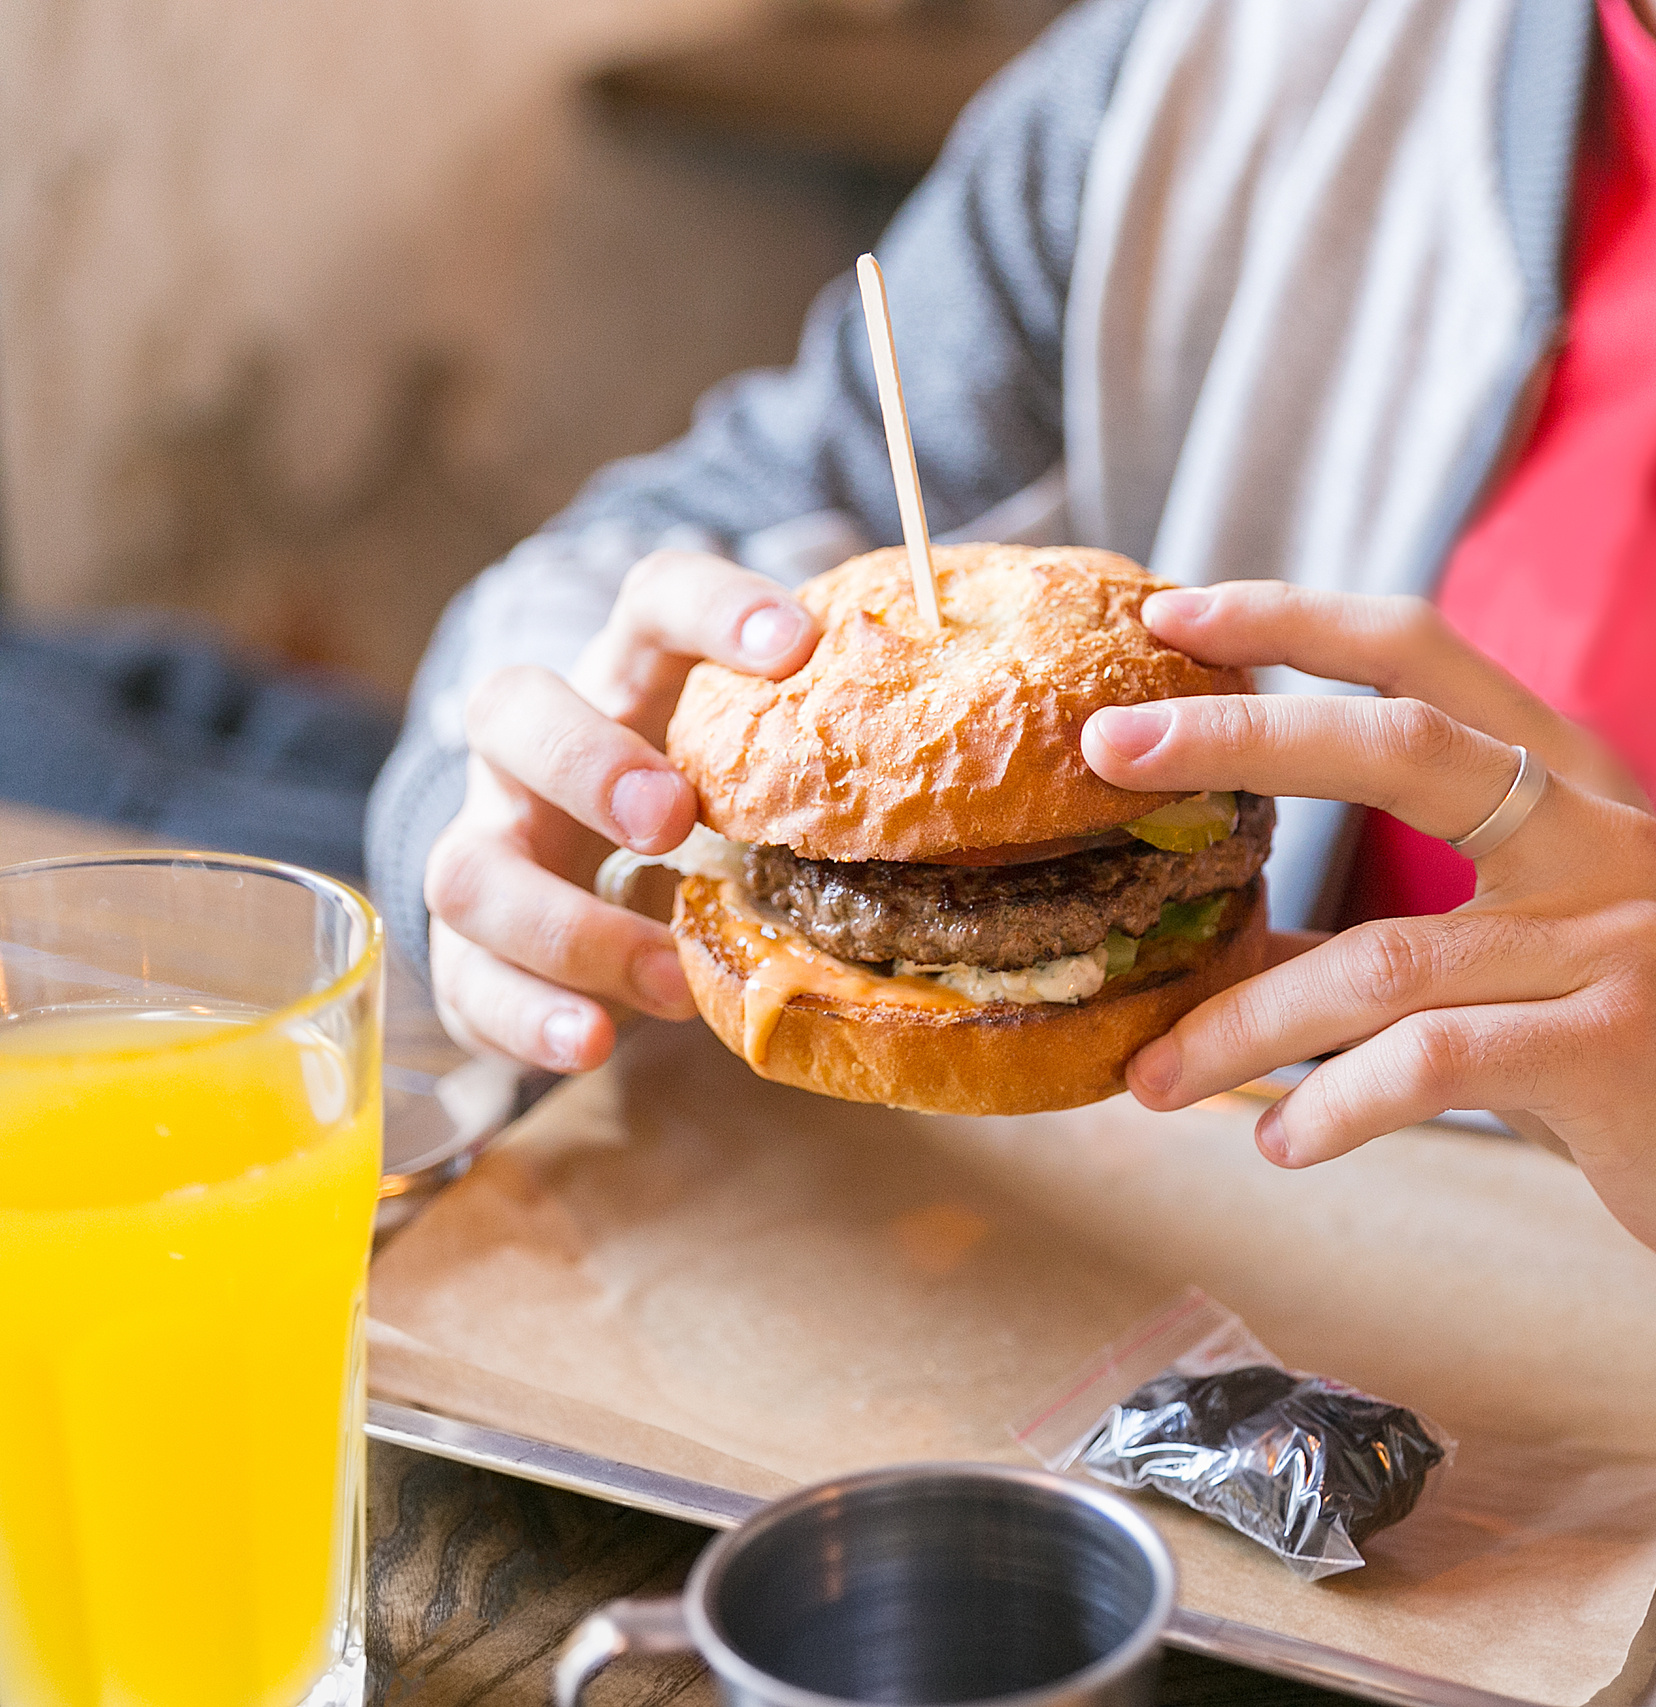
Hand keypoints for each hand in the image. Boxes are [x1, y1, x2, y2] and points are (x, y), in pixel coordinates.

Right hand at [421, 550, 817, 1071]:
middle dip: (589, 761)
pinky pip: (466, 980)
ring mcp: (491, 843)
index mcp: (630, 676)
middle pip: (513, 708)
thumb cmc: (716, 799)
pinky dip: (530, 1017)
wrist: (597, 874)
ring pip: (469, 867)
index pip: (653, 602)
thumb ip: (839, 757)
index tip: (798, 643)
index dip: (714, 609)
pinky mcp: (470, 947)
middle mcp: (536, 746)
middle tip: (674, 815)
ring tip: (666, 972)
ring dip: (568, 924)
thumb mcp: (764, 763)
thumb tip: (1022, 776)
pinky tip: (596, 1040)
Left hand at [1083, 583, 1655, 1327]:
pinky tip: (1281, 1142)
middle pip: (1399, 739)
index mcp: (1565, 784)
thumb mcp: (1528, 959)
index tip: (1172, 612)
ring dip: (1241, 1022)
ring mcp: (1615, 931)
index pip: (1423, 650)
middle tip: (1105, 744)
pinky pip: (1436, 1059)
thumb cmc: (1649, 1055)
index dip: (1294, 618)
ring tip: (1151, 1079)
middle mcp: (1594, 831)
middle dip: (1238, 732)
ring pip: (1382, 954)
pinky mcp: (1620, 1041)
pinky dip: (1336, 1103)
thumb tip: (1219, 934)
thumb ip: (1397, 928)